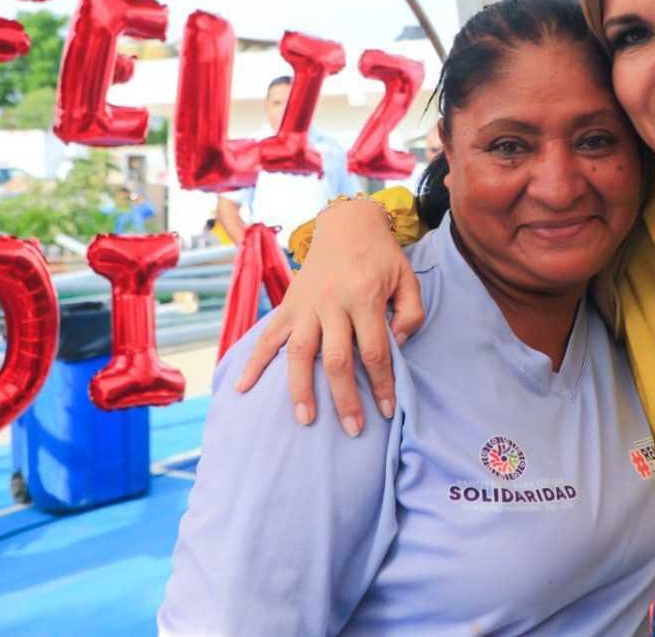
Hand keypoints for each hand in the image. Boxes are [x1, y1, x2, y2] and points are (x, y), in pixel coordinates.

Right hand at [234, 200, 424, 436]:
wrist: (347, 224)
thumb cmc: (382, 256)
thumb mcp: (408, 279)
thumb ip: (411, 314)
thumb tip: (397, 347)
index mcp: (365, 298)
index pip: (374, 351)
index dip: (381, 384)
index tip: (386, 410)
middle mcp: (332, 303)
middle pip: (336, 359)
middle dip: (345, 398)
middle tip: (353, 430)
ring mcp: (306, 304)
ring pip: (300, 352)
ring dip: (301, 389)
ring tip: (305, 419)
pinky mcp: (288, 304)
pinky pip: (268, 335)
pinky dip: (254, 361)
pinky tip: (243, 387)